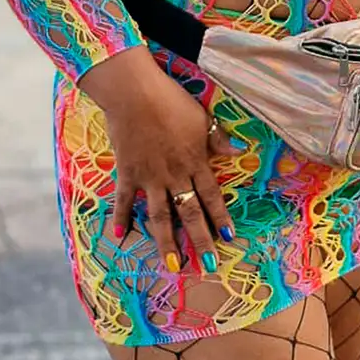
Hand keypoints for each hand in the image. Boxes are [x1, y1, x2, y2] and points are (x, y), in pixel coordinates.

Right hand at [82, 48, 242, 272]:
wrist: (134, 93)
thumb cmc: (171, 101)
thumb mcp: (201, 117)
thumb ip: (218, 138)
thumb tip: (239, 151)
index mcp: (194, 161)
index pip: (211, 196)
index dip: (221, 217)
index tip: (230, 237)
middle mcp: (174, 175)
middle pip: (189, 213)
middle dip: (200, 241)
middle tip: (208, 266)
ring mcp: (149, 177)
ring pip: (159, 216)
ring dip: (165, 242)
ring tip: (171, 264)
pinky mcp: (127, 173)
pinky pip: (123, 200)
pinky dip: (121, 218)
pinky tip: (119, 236)